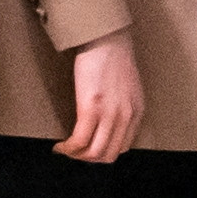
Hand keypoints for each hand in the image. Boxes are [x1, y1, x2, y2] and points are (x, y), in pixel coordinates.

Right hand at [60, 36, 143, 164]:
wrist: (106, 38)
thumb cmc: (113, 56)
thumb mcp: (128, 87)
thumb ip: (123, 106)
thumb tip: (108, 121)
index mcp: (136, 112)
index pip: (123, 147)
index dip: (104, 152)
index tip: (90, 149)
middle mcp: (126, 117)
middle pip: (109, 155)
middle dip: (89, 159)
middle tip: (75, 154)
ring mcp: (109, 114)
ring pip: (93, 153)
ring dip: (77, 157)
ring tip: (66, 151)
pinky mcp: (91, 108)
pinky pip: (79, 141)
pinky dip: (68, 149)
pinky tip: (60, 146)